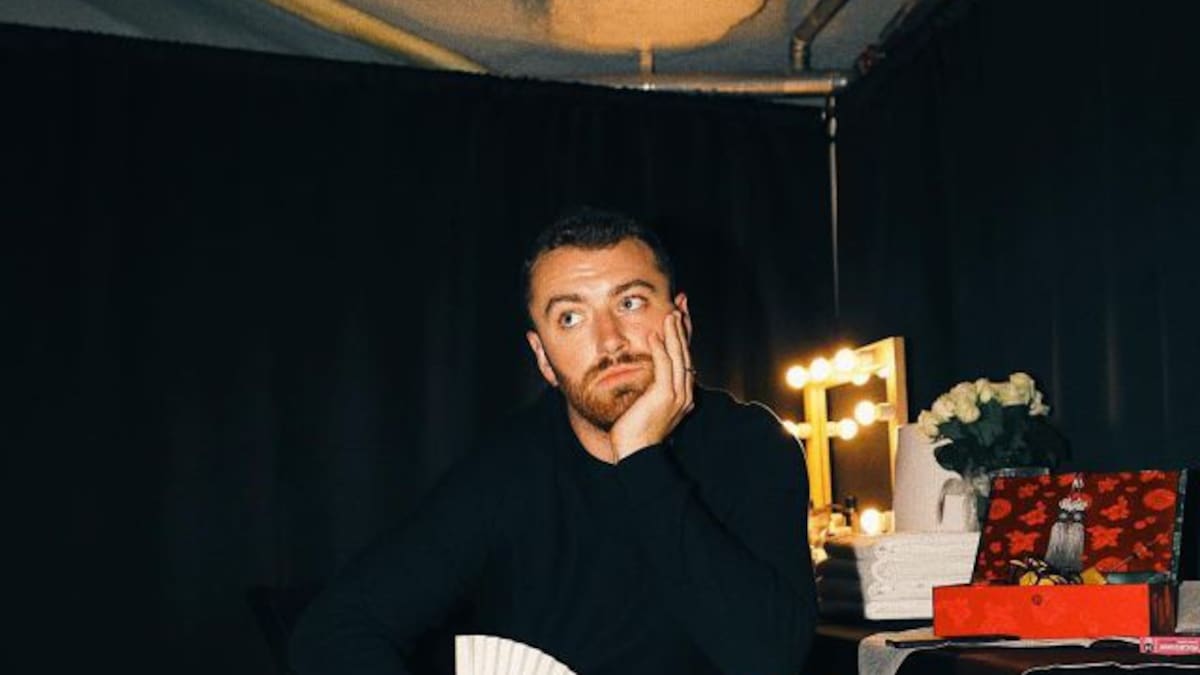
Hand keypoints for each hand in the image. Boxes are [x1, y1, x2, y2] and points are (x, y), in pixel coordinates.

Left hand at [609, 310, 694, 460]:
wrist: (635, 453)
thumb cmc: (634, 431)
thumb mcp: (645, 404)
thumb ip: (649, 388)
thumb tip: (643, 371)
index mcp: (682, 393)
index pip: (684, 357)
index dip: (682, 335)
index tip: (679, 314)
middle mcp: (684, 392)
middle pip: (686, 352)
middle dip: (683, 326)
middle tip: (681, 304)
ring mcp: (677, 394)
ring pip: (679, 356)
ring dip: (675, 333)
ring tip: (671, 313)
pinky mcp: (665, 396)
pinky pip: (665, 366)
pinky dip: (661, 348)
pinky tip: (655, 334)